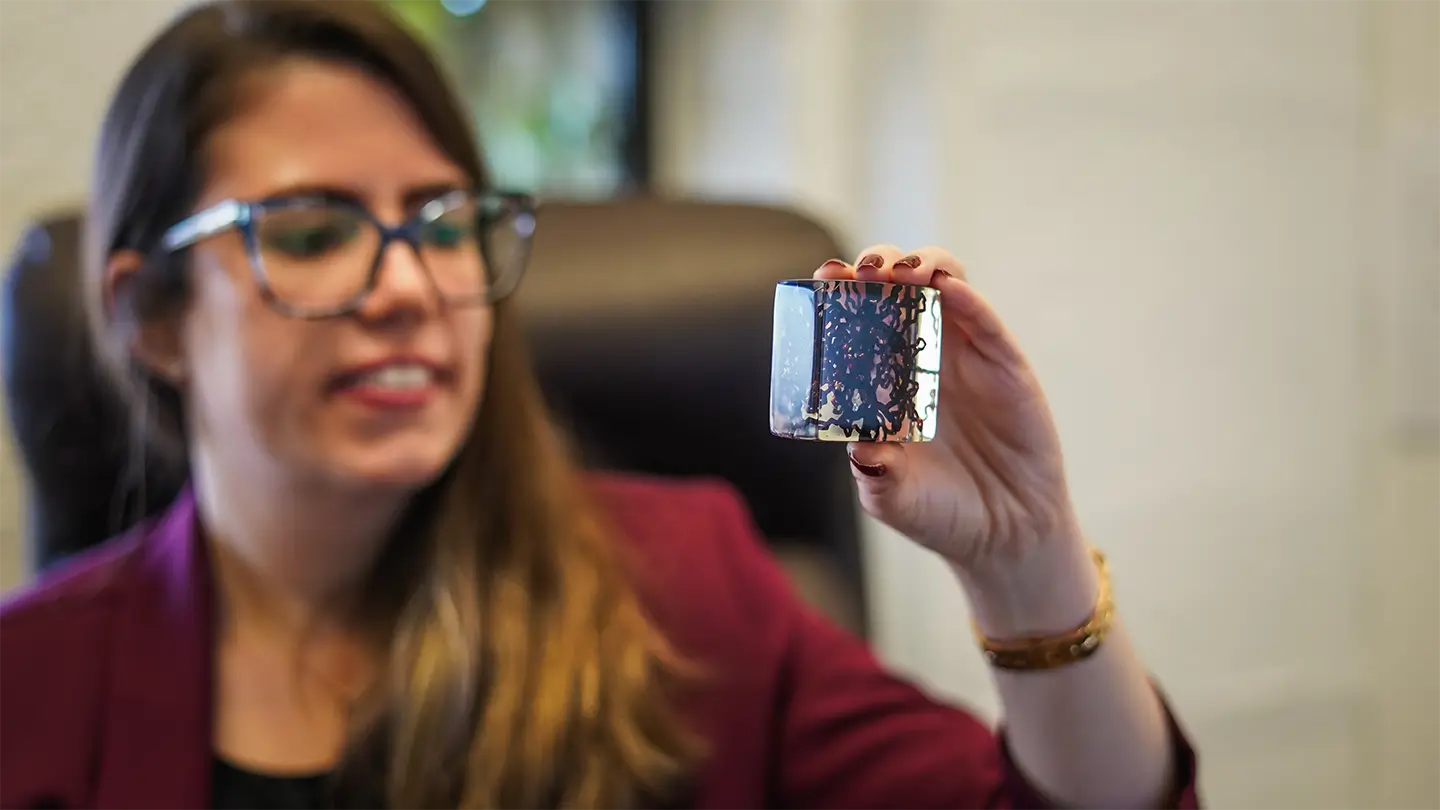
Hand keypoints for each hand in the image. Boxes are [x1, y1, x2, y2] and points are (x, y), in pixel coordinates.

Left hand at [814, 246, 1079, 569]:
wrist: (1003, 536)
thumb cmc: (939, 512)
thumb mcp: (892, 497)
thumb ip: (875, 473)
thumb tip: (859, 447)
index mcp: (884, 380)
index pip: (859, 319)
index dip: (841, 292)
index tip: (824, 276)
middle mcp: (922, 358)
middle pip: (900, 287)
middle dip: (878, 264)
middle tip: (862, 270)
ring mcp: (965, 357)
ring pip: (946, 285)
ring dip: (922, 266)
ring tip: (901, 272)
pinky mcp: (1005, 366)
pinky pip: (987, 323)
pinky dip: (968, 298)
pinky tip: (948, 288)